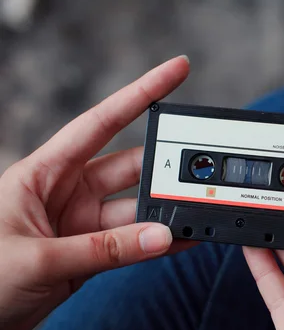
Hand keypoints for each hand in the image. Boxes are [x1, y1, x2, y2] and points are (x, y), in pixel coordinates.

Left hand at [0, 56, 192, 329]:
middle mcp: (67, 191)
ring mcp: (81, 223)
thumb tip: (161, 236)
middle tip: (202, 167)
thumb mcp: (36, 258)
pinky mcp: (91, 254)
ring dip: (166, 212)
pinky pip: (132, 242)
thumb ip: (103, 250)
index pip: (101, 122)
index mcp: (44, 173)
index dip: (141, 93)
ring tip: (198, 212)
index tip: (177, 71)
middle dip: (166, 165)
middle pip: (130, 167)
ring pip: (136, 209)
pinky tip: (182, 238)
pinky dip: (157, 241)